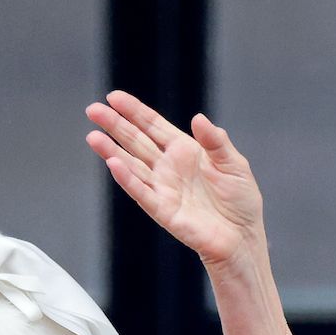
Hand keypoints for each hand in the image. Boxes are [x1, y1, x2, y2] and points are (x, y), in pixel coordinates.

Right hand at [88, 91, 267, 273]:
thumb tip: (198, 118)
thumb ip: (216, 141)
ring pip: (132, 165)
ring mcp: (163, 188)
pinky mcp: (163, 210)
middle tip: (93, 110)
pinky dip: (127, 179)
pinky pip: (141, 192)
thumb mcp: (234, 163)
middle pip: (136, 141)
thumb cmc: (241, 201)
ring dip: (112, 150)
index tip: (113, 97)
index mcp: (185, 150)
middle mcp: (168, 167)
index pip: (153, 125)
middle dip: (115, 125)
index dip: (134, 111)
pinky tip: (113, 163)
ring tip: (93, 136)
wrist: (243, 237)